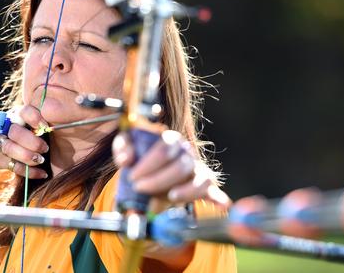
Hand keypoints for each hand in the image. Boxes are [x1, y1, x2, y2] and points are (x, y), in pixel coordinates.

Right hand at [0, 105, 49, 178]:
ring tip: (41, 160)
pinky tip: (42, 173)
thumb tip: (59, 125)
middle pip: (16, 133)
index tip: (44, 125)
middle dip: (32, 142)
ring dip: (29, 156)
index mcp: (14, 115)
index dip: (34, 118)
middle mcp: (5, 128)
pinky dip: (30, 172)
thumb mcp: (21, 121)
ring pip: (11, 149)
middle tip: (45, 148)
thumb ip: (36, 122)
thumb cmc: (12, 130)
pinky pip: (15, 167)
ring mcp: (0, 144)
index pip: (24, 112)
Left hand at [112, 129, 230, 210]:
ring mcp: (197, 170)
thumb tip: (125, 160)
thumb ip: (123, 148)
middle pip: (182, 165)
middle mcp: (187, 153)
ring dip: (187, 190)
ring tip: (171, 197)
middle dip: (159, 179)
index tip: (132, 176)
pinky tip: (220, 205)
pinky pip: (214, 192)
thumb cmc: (140, 158)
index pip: (166, 147)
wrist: (150, 172)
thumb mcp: (128, 148)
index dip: (149, 163)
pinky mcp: (203, 187)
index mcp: (171, 140)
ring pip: (201, 179)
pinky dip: (218, 199)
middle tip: (140, 188)